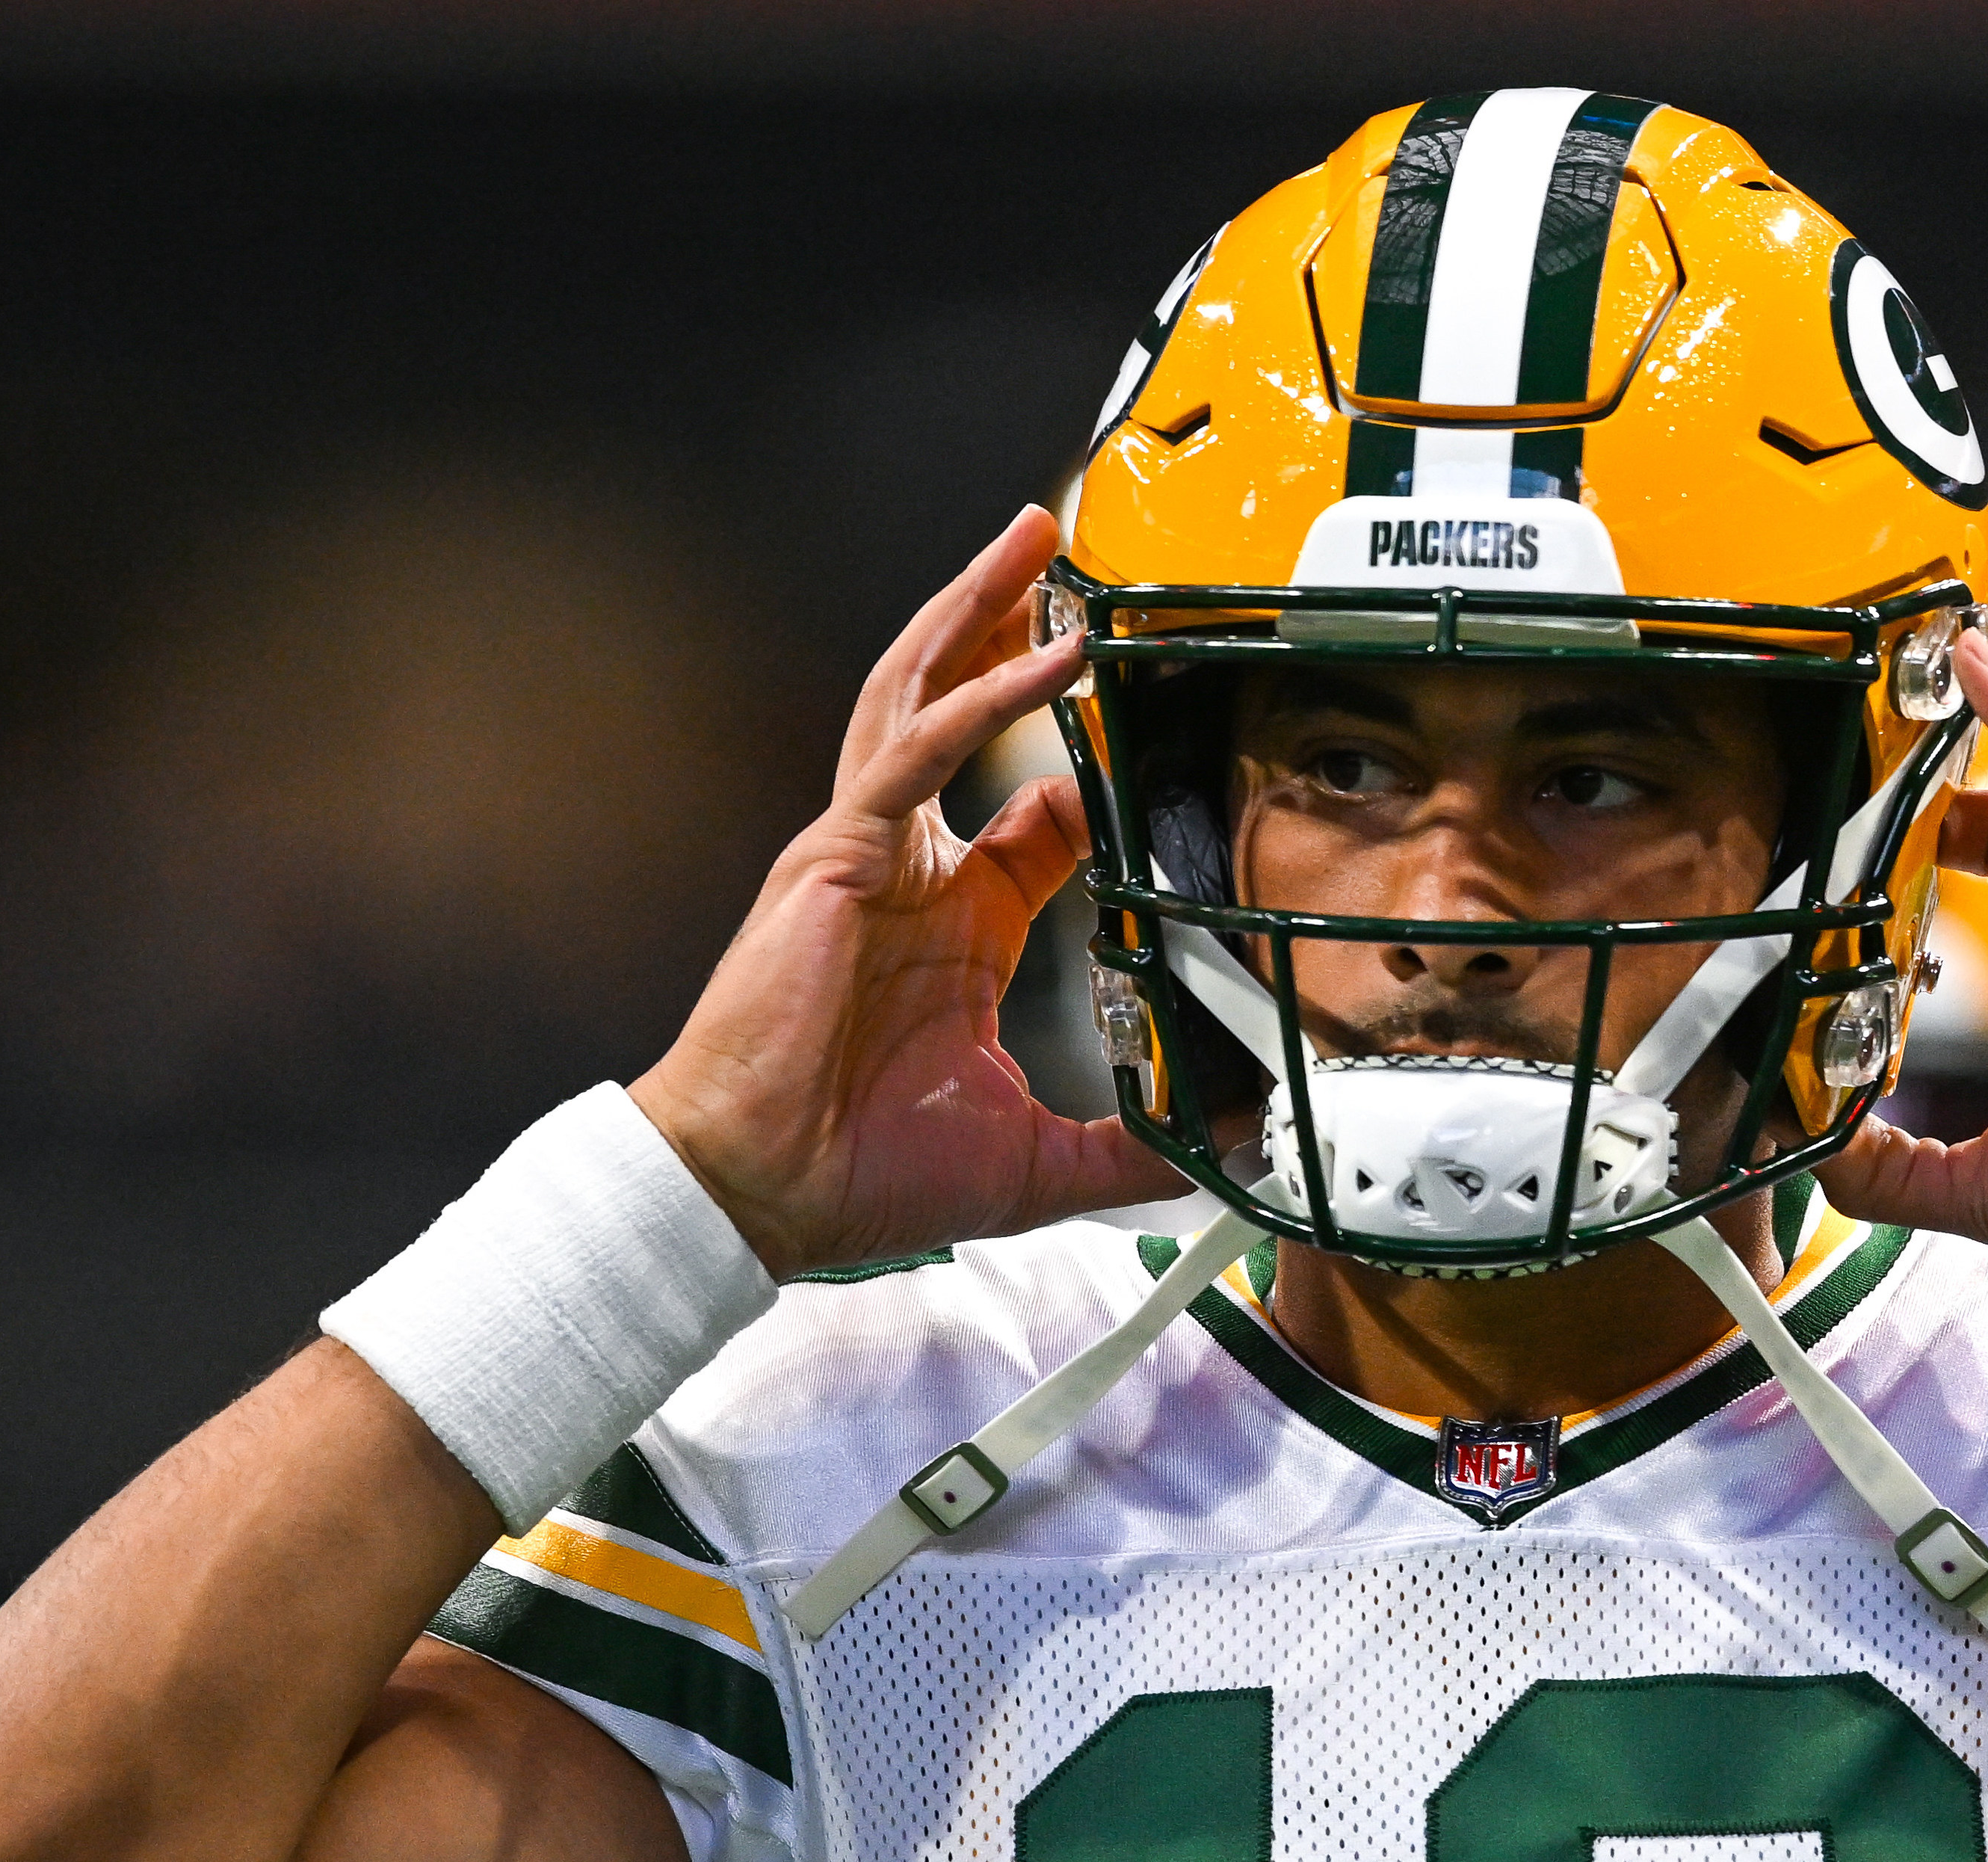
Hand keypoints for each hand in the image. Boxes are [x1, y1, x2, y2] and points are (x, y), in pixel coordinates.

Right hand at [630, 508, 1180, 1274]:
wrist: (767, 1190)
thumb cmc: (862, 1169)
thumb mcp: (1037, 1159)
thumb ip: (1128, 1149)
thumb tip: (1221, 1151)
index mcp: (954, 927)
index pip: (1035, 817)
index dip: (1090, 768)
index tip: (1150, 739)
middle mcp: (911, 872)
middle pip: (958, 713)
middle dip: (1007, 631)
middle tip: (1064, 563)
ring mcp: (868, 850)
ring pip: (924, 693)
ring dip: (979, 613)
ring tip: (1031, 544)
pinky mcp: (839, 853)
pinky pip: (919, 749)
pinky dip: (983, 696)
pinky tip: (1046, 655)